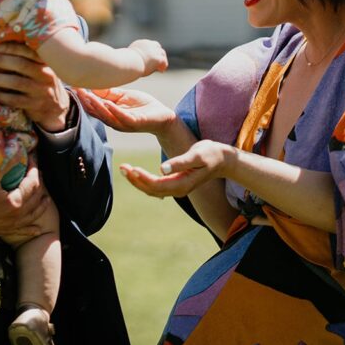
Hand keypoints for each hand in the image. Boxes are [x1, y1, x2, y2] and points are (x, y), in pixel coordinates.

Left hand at [0, 43, 69, 130]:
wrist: (55, 106)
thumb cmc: (40, 81)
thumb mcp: (40, 67)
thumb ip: (27, 58)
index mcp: (45, 62)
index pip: (30, 51)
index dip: (13, 48)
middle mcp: (45, 75)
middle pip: (21, 65)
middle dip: (1, 60)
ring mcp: (40, 91)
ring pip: (16, 83)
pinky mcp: (33, 105)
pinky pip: (14, 99)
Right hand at [0, 166, 49, 236]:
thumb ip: (6, 170)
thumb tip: (17, 156)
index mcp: (14, 201)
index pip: (31, 183)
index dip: (34, 170)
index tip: (32, 160)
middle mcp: (17, 215)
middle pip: (35, 197)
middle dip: (39, 182)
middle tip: (37, 172)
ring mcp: (13, 224)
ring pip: (34, 214)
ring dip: (41, 204)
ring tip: (45, 196)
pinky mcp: (7, 231)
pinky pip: (25, 231)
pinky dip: (33, 229)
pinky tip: (38, 228)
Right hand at [74, 87, 174, 134]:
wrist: (163, 116)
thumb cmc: (143, 106)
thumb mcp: (124, 96)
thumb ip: (109, 92)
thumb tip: (93, 86)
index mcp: (110, 113)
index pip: (92, 106)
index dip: (83, 97)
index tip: (74, 85)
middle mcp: (114, 120)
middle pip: (96, 112)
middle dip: (85, 101)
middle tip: (77, 89)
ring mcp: (124, 123)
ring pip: (106, 116)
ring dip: (97, 106)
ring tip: (88, 96)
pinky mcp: (135, 123)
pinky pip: (122, 118)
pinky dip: (114, 110)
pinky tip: (108, 103)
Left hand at [119, 140, 235, 197]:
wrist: (222, 160)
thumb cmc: (210, 154)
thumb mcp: (196, 155)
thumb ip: (180, 163)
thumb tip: (162, 169)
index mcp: (182, 185)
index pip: (157, 185)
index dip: (143, 178)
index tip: (132, 168)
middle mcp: (178, 190)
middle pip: (151, 190)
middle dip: (135, 180)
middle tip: (121, 167)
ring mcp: (176, 189)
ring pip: (151, 190)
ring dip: (136, 180)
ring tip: (124, 168)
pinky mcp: (175, 184)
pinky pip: (155, 187)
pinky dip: (143, 181)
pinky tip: (135, 173)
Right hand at [129, 39, 167, 74]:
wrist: (128, 63)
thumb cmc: (125, 63)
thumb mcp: (128, 59)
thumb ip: (132, 59)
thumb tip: (130, 65)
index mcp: (139, 43)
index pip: (148, 45)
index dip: (150, 51)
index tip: (150, 57)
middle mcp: (148, 44)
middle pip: (157, 46)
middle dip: (158, 53)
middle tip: (158, 62)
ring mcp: (154, 51)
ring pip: (162, 53)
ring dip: (162, 59)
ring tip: (160, 68)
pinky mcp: (157, 58)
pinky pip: (164, 61)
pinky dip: (163, 66)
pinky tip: (161, 71)